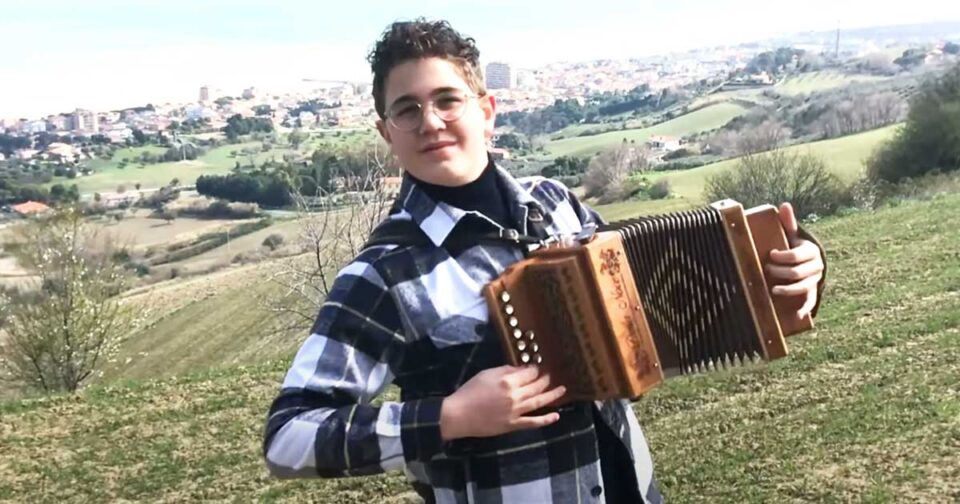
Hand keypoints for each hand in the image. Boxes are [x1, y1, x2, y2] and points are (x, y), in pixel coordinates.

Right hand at [440, 365, 565, 440]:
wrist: (459, 415)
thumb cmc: (469, 391)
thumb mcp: (486, 374)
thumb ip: (505, 370)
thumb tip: (520, 369)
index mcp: (508, 381)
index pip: (529, 373)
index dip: (535, 370)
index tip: (536, 368)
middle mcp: (515, 396)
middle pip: (536, 386)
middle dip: (545, 380)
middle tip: (549, 377)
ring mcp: (515, 412)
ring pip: (538, 402)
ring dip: (552, 396)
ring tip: (562, 390)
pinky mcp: (513, 425)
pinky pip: (533, 422)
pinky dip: (546, 420)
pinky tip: (556, 416)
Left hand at [766, 202, 824, 318]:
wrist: (810, 264)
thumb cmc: (796, 248)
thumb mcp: (793, 236)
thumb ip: (788, 223)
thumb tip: (783, 205)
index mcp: (811, 252)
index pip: (797, 255)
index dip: (783, 256)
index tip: (771, 254)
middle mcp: (815, 267)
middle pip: (797, 272)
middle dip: (780, 272)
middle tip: (766, 269)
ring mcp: (814, 281)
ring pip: (802, 287)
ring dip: (788, 290)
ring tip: (773, 289)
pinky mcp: (812, 293)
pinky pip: (810, 301)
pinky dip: (804, 308)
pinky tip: (797, 314)